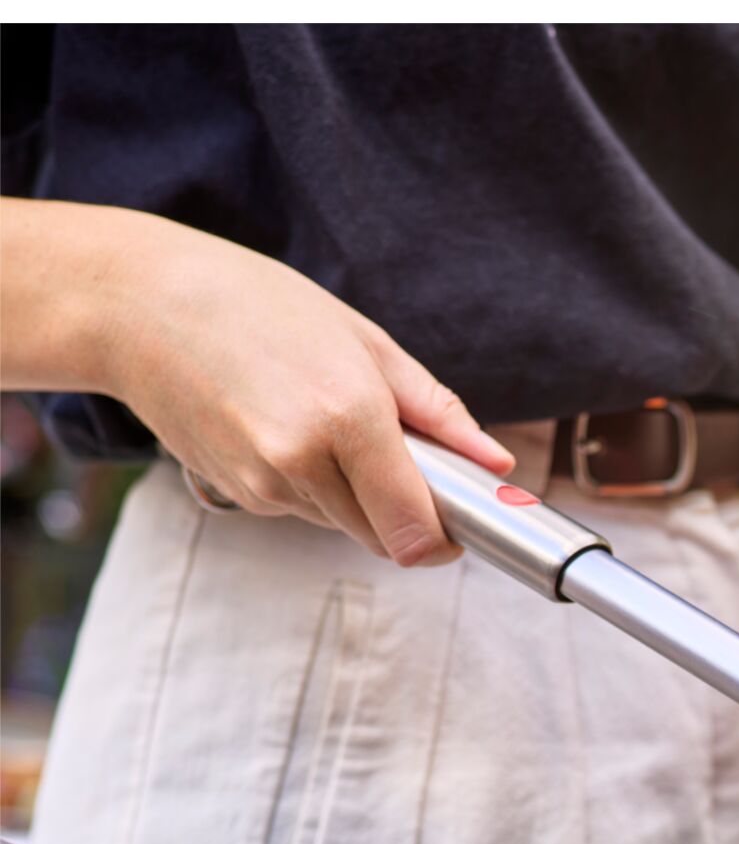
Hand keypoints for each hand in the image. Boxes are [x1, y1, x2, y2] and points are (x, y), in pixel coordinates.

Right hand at [4, 201, 511, 564]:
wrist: (136, 305)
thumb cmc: (256, 306)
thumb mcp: (365, 342)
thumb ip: (438, 413)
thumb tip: (496, 464)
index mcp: (348, 417)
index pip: (416, 529)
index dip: (448, 538)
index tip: (462, 523)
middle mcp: (303, 461)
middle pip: (387, 538)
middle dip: (409, 512)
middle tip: (404, 456)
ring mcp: (264, 485)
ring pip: (347, 526)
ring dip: (360, 495)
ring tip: (330, 421)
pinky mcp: (238, 495)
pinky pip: (305, 511)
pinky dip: (316, 485)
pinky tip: (288, 428)